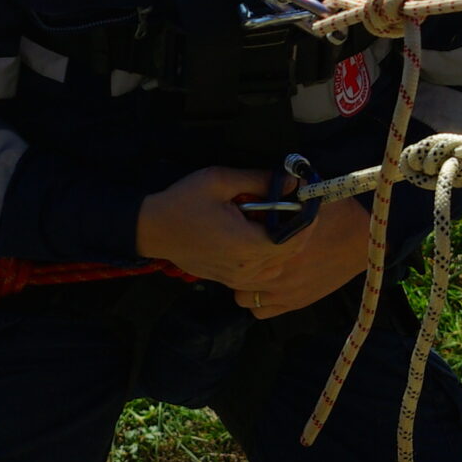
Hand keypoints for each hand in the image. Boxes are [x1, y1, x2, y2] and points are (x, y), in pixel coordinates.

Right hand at [134, 167, 372, 319]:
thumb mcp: (220, 181)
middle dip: (297, 231)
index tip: (308, 201)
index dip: (307, 221)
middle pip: (289, 255)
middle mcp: (246, 267)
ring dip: (283, 246)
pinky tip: (256, 236)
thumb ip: (259, 181)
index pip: (294, 239)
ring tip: (273, 221)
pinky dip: (268, 257)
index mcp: (246, 243)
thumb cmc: (184, 201)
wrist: (152, 229)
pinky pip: (261, 274)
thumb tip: (292, 183)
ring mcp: (237, 278)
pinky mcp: (229, 280)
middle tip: (294, 206)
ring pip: (277, 267)